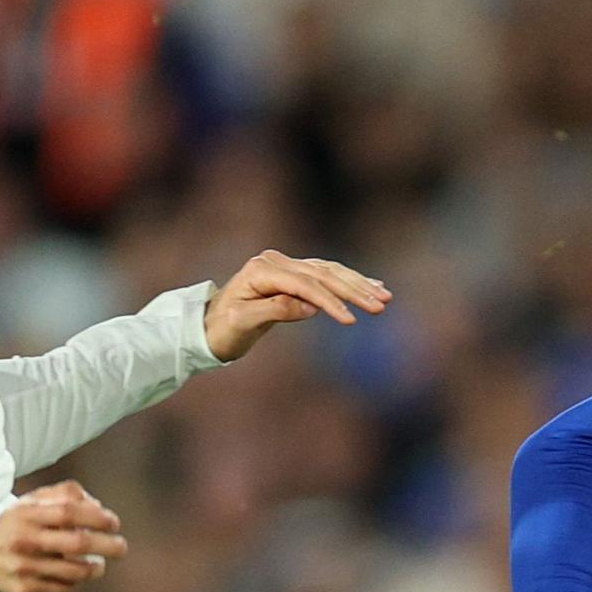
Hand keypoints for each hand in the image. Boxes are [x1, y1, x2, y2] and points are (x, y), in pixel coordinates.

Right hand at [0, 482, 126, 591]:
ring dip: (95, 569)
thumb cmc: (17, 524)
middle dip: (107, 545)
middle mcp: (24, 541)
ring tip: (100, 566)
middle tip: (121, 547)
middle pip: (78, 544)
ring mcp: (23, 567)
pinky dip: (75, 582)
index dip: (98, 518)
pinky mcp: (23, 590)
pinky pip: (62, 588)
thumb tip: (97, 505)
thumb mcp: (32, 502)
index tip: (114, 523)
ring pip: (74, 571)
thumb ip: (64, 495)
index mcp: (27, 515)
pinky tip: (77, 576)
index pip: (70, 513)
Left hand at [203, 252, 388, 361]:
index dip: (330, 302)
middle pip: (322, 274)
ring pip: (329, 271)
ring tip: (385, 297)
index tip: (351, 320)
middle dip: (354, 290)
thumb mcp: (243, 323)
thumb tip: (311, 307)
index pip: (305, 285)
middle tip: (381, 305)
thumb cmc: (222, 329)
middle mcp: (275, 261)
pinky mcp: (292, 274)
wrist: (206, 327)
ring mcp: (285, 265)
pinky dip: (349, 281)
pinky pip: (326, 275)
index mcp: (262, 270)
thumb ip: (275, 311)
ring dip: (358, 284)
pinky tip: (373, 285)